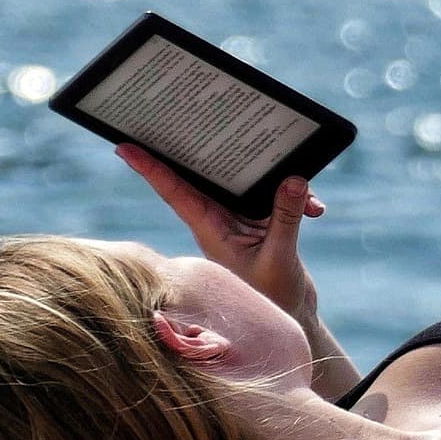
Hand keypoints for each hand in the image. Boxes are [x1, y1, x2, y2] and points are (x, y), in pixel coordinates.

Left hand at [115, 144, 325, 317]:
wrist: (290, 318)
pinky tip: (316, 210)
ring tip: (304, 191)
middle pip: (210, 175)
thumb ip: (285, 217)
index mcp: (210, 228)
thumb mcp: (279, 256)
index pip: (175, 192)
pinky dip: (297, 199)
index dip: (150, 169)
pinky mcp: (264, 221)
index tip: (124, 147)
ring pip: (251, 181)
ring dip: (278, 181)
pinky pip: (277, 196)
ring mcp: (242, 219)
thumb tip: (294, 178)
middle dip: (214, 149)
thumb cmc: (274, 296)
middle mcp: (221, 219)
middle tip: (204, 120)